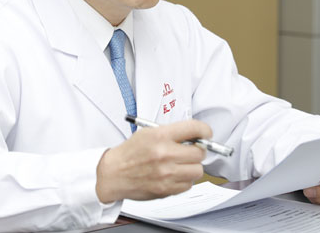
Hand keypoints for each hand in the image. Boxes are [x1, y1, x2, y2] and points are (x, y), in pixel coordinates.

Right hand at [95, 119, 211, 202]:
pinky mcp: (166, 189)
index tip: (205, 133)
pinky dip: (184, 180)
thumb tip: (196, 135)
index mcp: (160, 136)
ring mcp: (166, 174)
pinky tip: (173, 175)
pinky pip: (188, 185)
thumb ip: (173, 133)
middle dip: (197, 151)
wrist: (114, 174)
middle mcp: (164, 154)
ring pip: (198, 170)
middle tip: (189, 150)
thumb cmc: (130, 153)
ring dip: (192, 167)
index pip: (194, 129)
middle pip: (200, 152)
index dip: (204, 130)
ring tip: (180, 164)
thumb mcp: (148, 133)